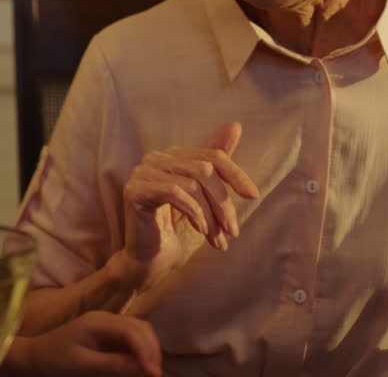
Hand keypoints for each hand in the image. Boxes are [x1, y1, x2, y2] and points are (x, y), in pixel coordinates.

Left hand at [22, 310, 161, 376]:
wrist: (35, 357)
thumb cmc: (54, 360)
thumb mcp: (83, 365)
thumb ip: (113, 364)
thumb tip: (143, 368)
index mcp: (99, 321)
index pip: (133, 330)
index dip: (147, 351)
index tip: (154, 374)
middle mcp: (107, 319)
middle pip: (142, 328)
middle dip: (152, 351)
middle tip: (155, 376)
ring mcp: (108, 326)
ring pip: (140, 333)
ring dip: (149, 351)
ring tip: (151, 373)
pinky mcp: (109, 336)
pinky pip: (132, 341)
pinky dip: (141, 353)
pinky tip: (141, 368)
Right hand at [119, 122, 259, 289]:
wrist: (151, 262)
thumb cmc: (178, 231)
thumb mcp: (206, 199)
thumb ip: (216, 165)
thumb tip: (235, 125)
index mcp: (173, 157)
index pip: (212, 156)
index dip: (236, 174)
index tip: (253, 196)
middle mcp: (156, 158)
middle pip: (204, 169)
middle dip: (223, 203)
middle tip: (232, 231)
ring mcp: (142, 173)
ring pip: (193, 182)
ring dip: (211, 215)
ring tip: (217, 239)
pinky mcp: (135, 190)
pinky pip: (175, 192)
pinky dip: (194, 213)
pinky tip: (200, 231)